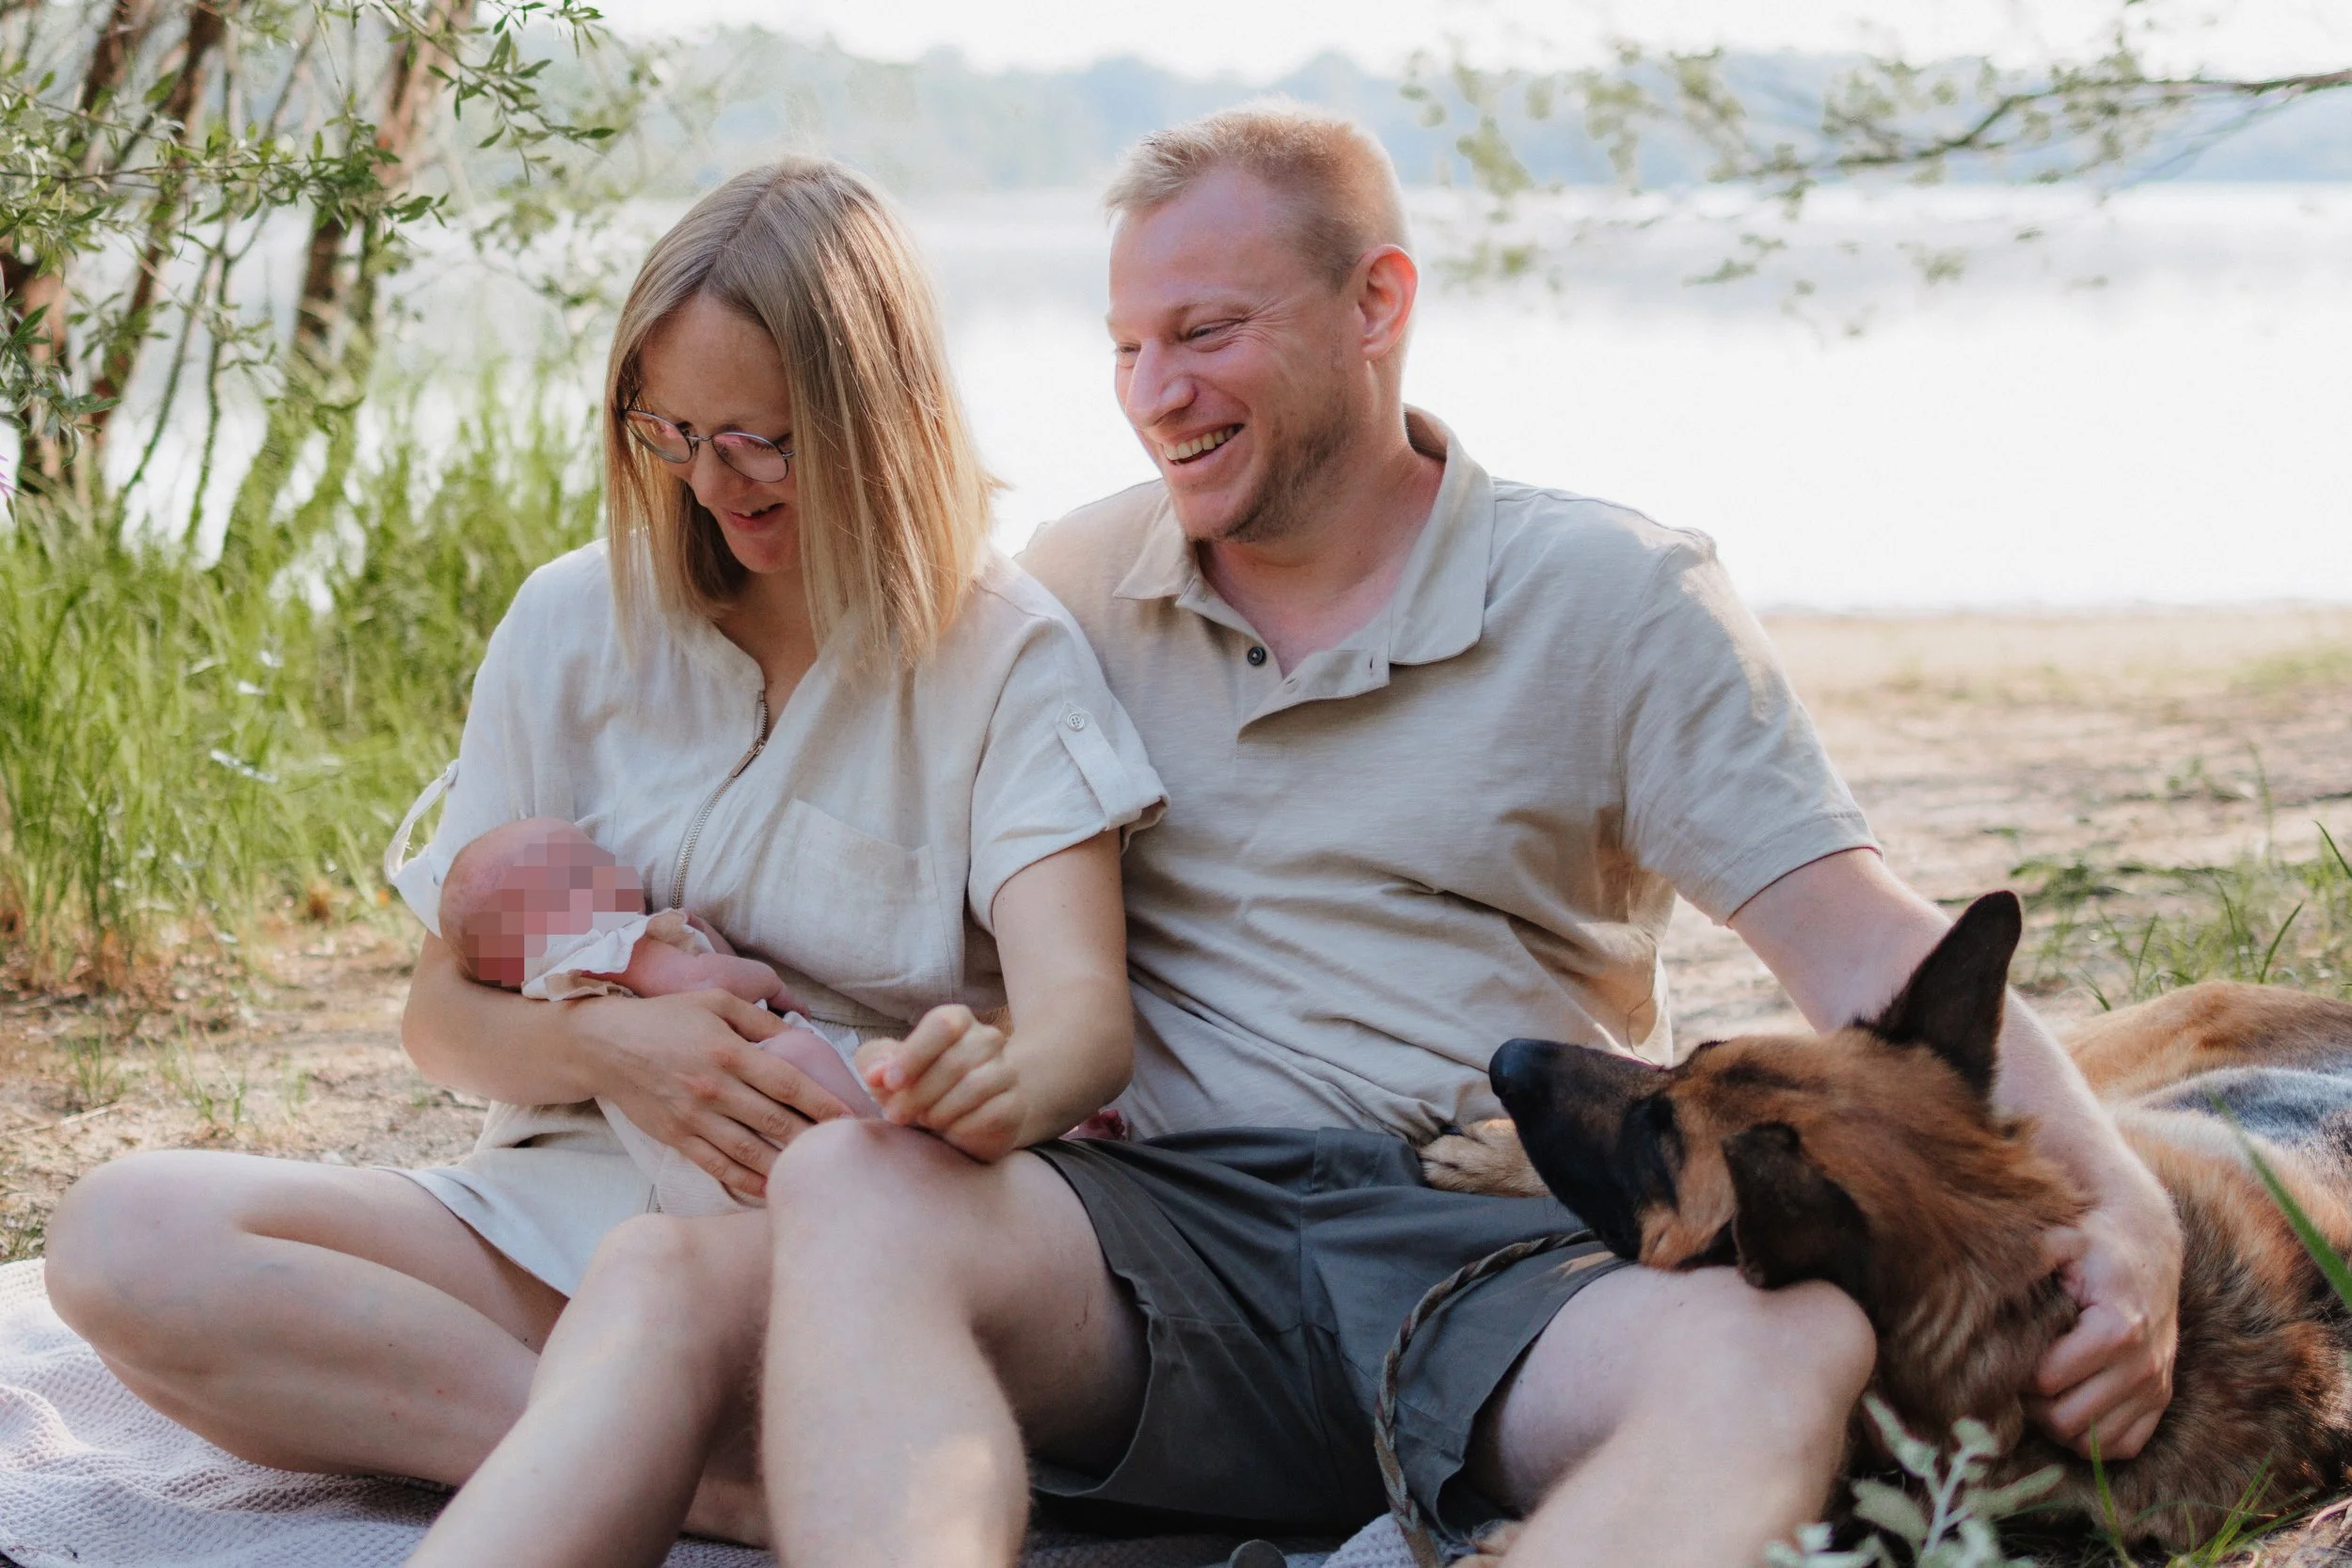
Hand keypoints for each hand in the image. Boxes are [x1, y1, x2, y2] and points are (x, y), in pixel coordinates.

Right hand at [581, 989, 855, 1200]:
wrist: (604, 1046)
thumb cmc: (665, 1018)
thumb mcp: (716, 1001)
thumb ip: (761, 1020)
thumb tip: (803, 1035)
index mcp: (729, 1051)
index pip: (789, 1083)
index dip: (824, 1103)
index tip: (852, 1118)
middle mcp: (714, 1089)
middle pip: (777, 1122)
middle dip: (815, 1138)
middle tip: (845, 1152)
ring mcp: (695, 1118)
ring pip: (751, 1151)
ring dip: (786, 1166)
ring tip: (817, 1175)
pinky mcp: (678, 1138)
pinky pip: (719, 1167)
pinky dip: (748, 1181)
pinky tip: (772, 1189)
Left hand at [855, 1004, 1029, 1161]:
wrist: (966, 1116)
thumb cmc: (922, 1085)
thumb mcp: (888, 1071)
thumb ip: (875, 1063)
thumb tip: (876, 1073)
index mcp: (957, 1021)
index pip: (943, 1024)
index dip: (915, 1054)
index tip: (890, 1083)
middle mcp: (988, 1039)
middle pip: (956, 1060)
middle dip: (918, 1093)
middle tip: (895, 1114)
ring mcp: (1007, 1071)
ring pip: (975, 1086)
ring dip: (939, 1110)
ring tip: (924, 1120)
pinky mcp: (1015, 1104)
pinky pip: (991, 1113)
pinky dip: (962, 1126)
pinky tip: (949, 1130)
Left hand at [2027, 1178, 2181, 1459]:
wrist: (2146, 1244)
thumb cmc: (2092, 1245)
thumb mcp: (2061, 1244)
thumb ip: (2028, 1263)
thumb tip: (1987, 1280)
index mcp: (2117, 1329)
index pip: (2046, 1380)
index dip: (2013, 1373)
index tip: (2002, 1352)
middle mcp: (2144, 1365)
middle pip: (2066, 1420)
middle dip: (2030, 1405)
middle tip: (2014, 1378)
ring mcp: (2157, 1386)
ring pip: (2092, 1443)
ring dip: (2056, 1424)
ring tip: (2038, 1391)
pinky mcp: (2161, 1398)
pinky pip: (2124, 1445)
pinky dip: (2091, 1438)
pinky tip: (2069, 1405)